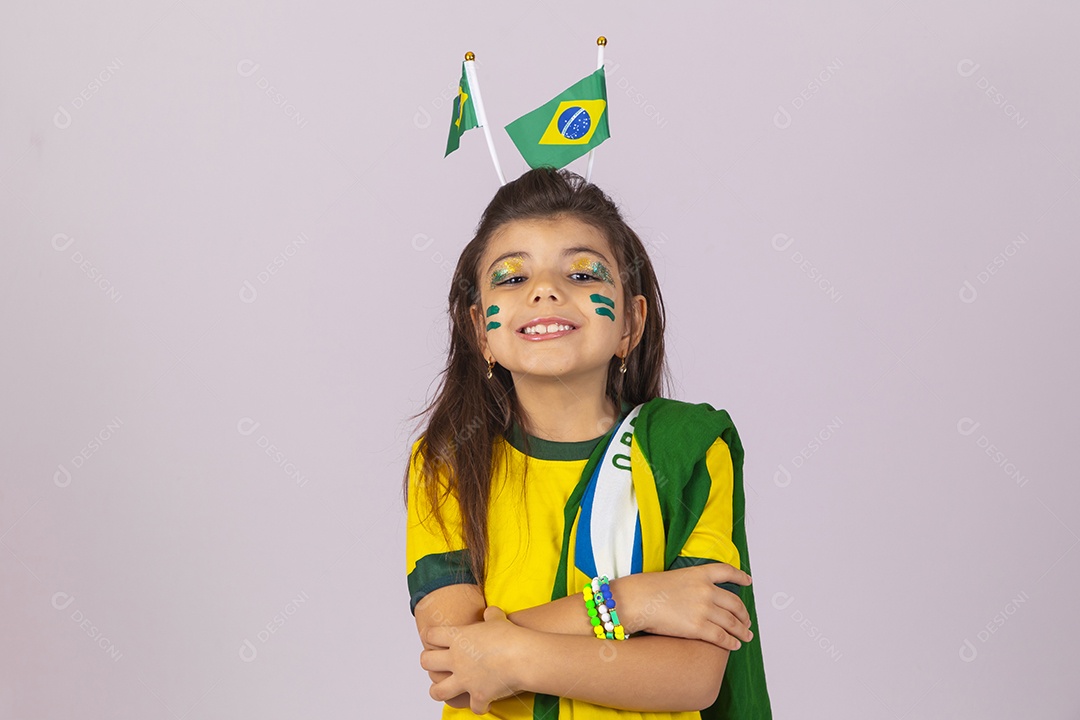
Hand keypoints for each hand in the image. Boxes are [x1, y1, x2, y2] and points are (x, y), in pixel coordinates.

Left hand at [421, 606, 527, 714]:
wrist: (522, 657)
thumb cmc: (511, 637)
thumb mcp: (498, 619)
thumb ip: (491, 615)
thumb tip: (490, 612)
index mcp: (458, 638)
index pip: (431, 635)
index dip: (430, 636)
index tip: (432, 638)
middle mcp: (456, 660)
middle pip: (426, 662)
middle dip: (428, 662)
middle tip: (434, 662)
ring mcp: (465, 680)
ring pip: (438, 691)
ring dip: (439, 690)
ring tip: (443, 688)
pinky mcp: (478, 696)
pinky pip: (473, 707)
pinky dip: (479, 706)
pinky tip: (484, 703)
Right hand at [613, 564, 753, 649]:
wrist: (637, 600)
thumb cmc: (648, 589)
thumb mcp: (674, 577)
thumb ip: (691, 584)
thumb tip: (701, 597)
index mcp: (699, 574)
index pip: (726, 572)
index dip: (740, 577)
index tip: (748, 581)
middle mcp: (706, 590)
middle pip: (735, 603)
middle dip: (744, 615)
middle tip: (747, 621)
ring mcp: (704, 609)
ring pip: (732, 622)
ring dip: (742, 631)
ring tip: (746, 636)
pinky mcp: (698, 627)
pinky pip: (722, 637)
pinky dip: (731, 642)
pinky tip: (735, 644)